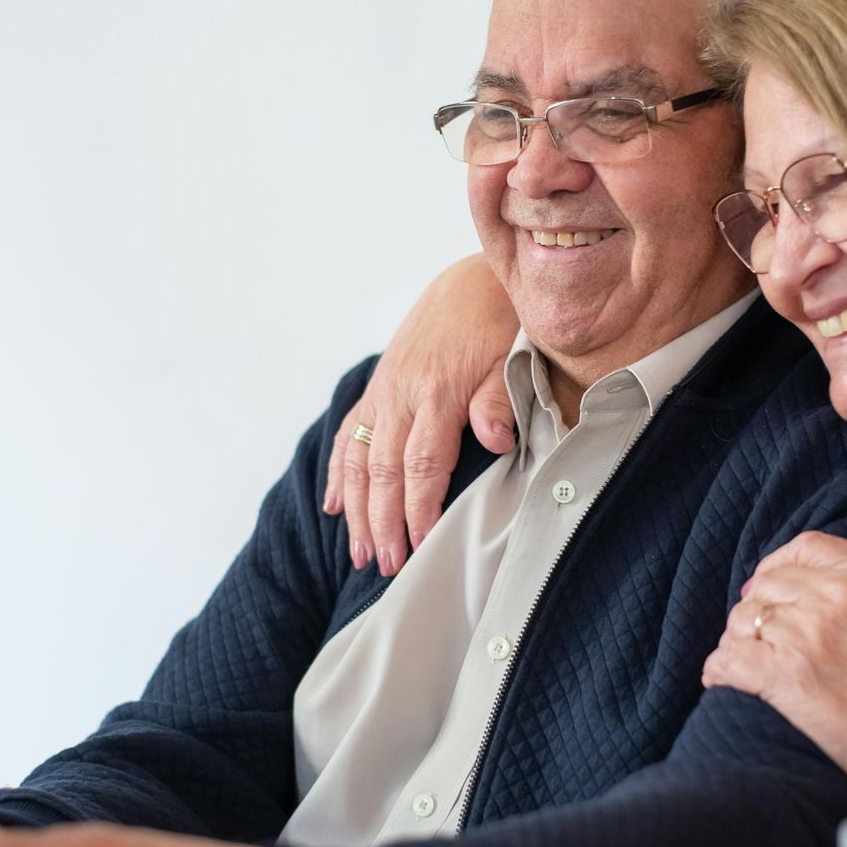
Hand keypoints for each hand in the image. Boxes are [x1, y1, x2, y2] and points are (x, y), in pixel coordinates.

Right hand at [325, 253, 517, 576]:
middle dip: (383, 523)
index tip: (421, 546)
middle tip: (386, 566)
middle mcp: (401, 395)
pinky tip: (335, 506)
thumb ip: (498, 399)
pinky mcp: (378, 388)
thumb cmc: (499, 322)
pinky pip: (349, 434)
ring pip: (359, 459)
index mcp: (437, 392)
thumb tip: (496, 440)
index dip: (419, 509)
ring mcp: (384, 392)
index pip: (423, 464)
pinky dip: (339, 472)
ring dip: (357, 510)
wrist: (471, 280)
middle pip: (383, 470)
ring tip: (359, 553)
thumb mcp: (511, 354)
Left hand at [702, 526, 846, 796]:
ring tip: (744, 659)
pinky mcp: (785, 675)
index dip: (781, 565)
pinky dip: (720, 669)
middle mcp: (834, 595)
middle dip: (759, 606)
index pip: (805, 548)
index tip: (772, 587)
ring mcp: (807, 633)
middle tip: (758, 633)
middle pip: (768, 583)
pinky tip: (722, 681)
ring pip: (745, 619)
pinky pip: (730, 659)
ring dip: (740, 638)